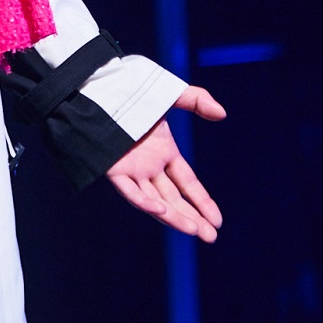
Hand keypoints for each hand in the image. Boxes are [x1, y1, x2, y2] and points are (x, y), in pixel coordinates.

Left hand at [106, 85, 225, 241]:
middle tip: (211, 237)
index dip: (203, 202)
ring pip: (156, 200)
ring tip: (194, 230)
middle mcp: (150, 166)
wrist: (100, 85)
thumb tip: (222, 113)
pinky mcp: (115, 170)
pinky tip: (162, 210)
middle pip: (174, 199)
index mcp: (164, 152)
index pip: (187, 184)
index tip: (218, 222)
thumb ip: (196, 99)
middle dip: (193, 218)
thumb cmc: (132, 88)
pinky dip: (145, 202)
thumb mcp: (170, 93)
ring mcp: (133, 170)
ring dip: (174, 216)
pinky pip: (131, 191)